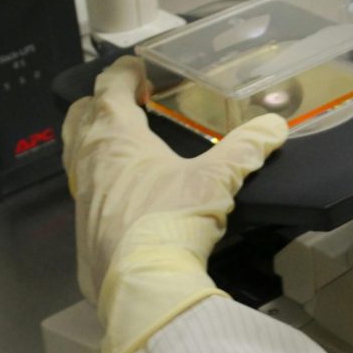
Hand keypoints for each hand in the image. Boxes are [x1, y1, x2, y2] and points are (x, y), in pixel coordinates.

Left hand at [62, 56, 286, 352]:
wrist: (141, 285)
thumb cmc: (171, 220)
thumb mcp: (216, 180)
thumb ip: (245, 149)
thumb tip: (275, 126)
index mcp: (116, 138)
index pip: (109, 89)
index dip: (123, 72)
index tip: (136, 67)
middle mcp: (90, 162)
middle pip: (80, 117)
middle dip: (97, 103)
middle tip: (122, 101)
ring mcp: (82, 198)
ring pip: (77, 155)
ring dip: (93, 141)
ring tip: (122, 144)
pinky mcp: (83, 231)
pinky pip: (84, 192)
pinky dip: (99, 180)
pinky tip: (123, 194)